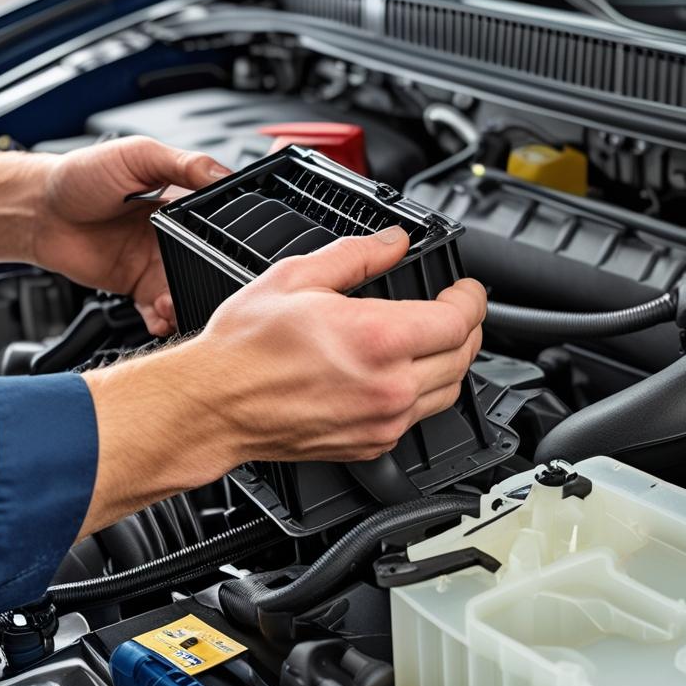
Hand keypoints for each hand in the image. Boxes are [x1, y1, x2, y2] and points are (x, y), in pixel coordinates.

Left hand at [0, 138, 228, 334]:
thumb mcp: (138, 155)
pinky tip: (160, 316)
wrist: (38, 210)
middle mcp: (170, 235)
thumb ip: (184, 163)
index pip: (216, 224)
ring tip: (172, 303)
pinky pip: (157, 310)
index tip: (230, 250)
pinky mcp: (134, 286)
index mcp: (179, 202)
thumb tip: (223, 172)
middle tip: (200, 283)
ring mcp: (153, 262)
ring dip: (184, 302)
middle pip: (204, 264)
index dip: (226, 239)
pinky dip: (163, 320)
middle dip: (206, 279)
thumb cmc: (82, 175)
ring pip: (183, 290)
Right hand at [77, 227, 486, 535]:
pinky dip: (424, 393)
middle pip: (463, 357)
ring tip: (438, 339)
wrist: (214, 405)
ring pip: (449, 391)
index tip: (466, 288)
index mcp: (377, 338)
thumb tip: (393, 241)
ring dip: (452, 362)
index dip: (471, 298)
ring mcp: (382, 421)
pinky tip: (405, 374)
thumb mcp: (298, 276)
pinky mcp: (371, 445)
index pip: (460, 320)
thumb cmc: (244, 348)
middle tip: (456, 308)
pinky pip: (419, 418)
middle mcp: (389, 386)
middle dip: (468, 327)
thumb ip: (357, 255)